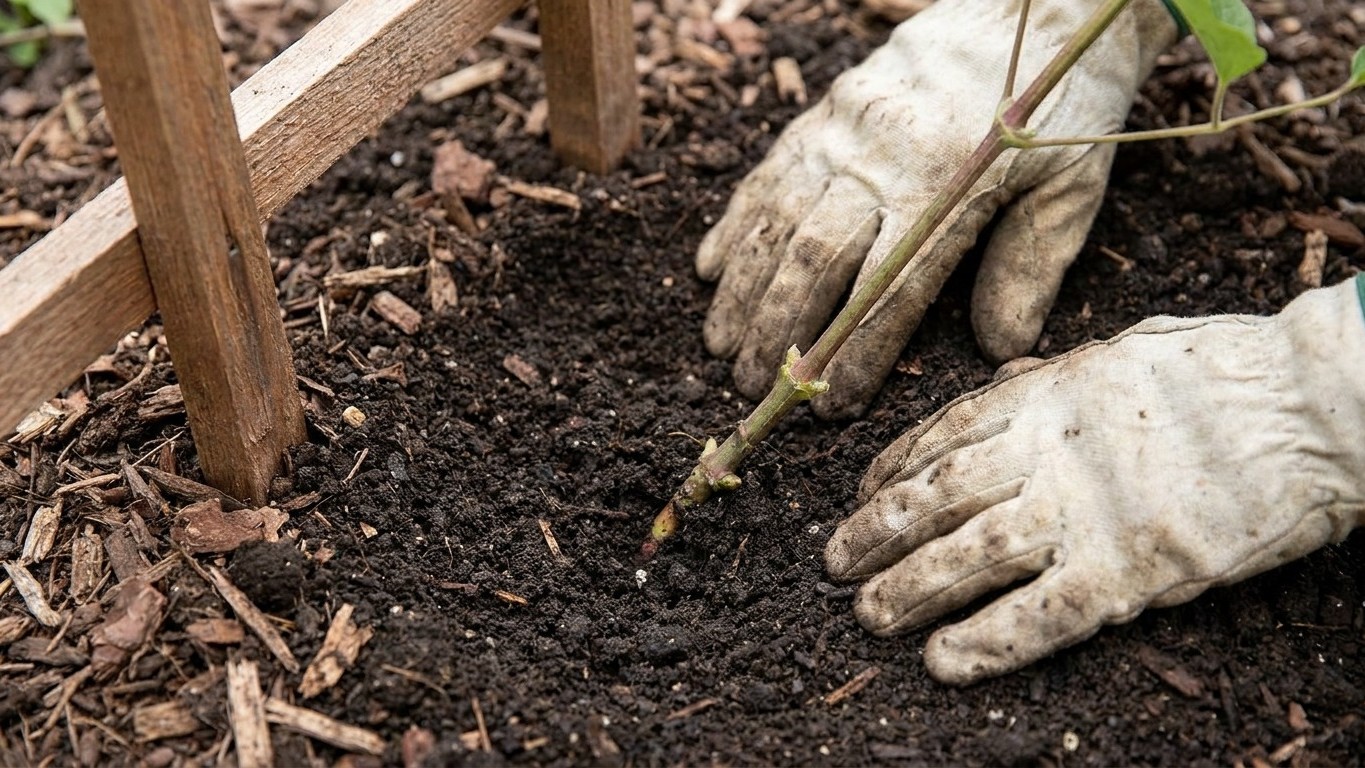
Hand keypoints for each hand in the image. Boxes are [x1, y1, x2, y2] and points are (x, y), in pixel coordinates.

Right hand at [697, 0, 1176, 417]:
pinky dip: (735, 223)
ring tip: (719, 345)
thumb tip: (997, 347)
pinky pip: (768, 173)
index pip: (890, 288)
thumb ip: (1031, 267)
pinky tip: (710, 268)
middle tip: (755, 386)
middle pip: (814, 257)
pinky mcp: (827, 109)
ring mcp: (845, 128)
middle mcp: (883, 155)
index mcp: (948, 180)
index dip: (857, 352)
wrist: (1035, 4)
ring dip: (743, 289)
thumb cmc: (1061, 105)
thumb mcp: (1070, 186)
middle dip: (779, 330)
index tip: (833, 403)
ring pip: (777, 218)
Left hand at [825, 277, 1364, 684]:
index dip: (891, 470)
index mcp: (1045, 392)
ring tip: (868, 614)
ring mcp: (1086, 510)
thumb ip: (1052, 380)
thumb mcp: (1122, 352)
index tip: (862, 496)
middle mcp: (1049, 449)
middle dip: (876, 534)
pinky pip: (1041, 615)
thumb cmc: (1226, 372)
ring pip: (969, 555)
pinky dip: (987, 641)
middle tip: (835, 565)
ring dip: (909, 589)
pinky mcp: (1133, 568)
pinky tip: (943, 662)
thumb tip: (1001, 385)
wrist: (1317, 403)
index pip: (941, 435)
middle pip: (937, 497)